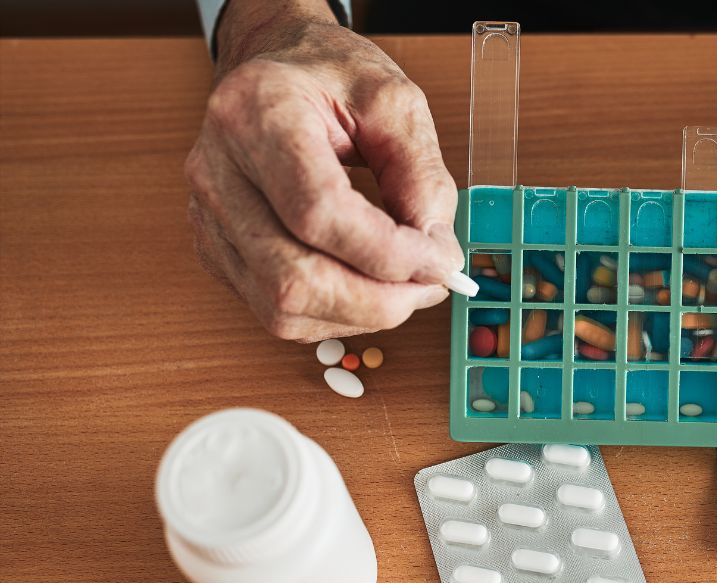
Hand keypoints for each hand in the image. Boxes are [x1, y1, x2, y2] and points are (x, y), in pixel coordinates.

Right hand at [185, 0, 463, 341]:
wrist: (275, 66)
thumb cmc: (330, 76)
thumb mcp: (396, 102)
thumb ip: (422, 176)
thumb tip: (436, 254)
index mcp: (257, 114)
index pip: (317, 212)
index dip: (387, 252)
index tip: (440, 260)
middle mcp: (217, 170)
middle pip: (292, 277)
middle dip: (378, 300)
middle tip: (433, 284)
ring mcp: (209, 217)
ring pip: (281, 307)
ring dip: (360, 314)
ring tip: (406, 286)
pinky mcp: (216, 250)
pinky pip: (275, 312)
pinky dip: (334, 315)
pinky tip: (368, 288)